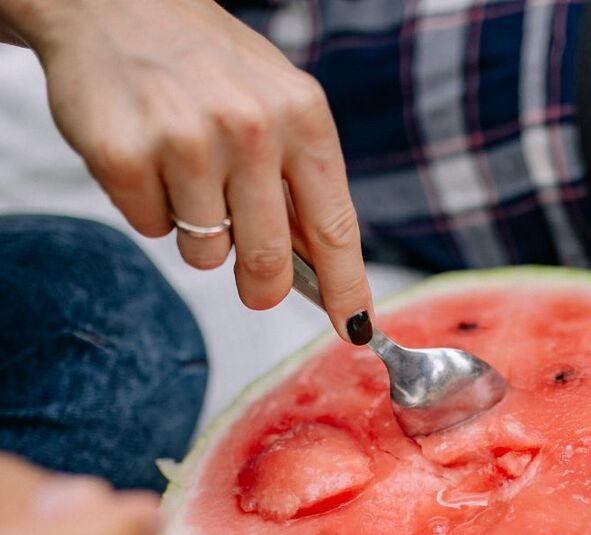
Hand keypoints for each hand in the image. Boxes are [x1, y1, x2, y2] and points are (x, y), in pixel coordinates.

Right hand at [2, 0, 372, 341]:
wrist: (114, 0)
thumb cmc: (210, 65)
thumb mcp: (280, 105)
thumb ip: (303, 184)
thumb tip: (323, 271)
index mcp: (302, 116)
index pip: (334, 227)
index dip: (347, 288)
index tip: (356, 326)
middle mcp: (251, 128)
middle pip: (270, 261)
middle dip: (264, 288)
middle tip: (256, 287)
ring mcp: (185, 141)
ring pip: (205, 253)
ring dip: (198, 234)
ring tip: (186, 174)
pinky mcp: (124, 155)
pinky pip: (150, 229)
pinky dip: (149, 208)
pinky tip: (148, 158)